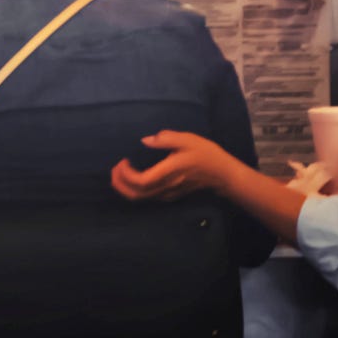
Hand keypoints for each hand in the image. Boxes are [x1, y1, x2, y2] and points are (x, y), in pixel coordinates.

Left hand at [111, 131, 237, 203]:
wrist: (222, 175)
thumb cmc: (206, 154)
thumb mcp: (187, 139)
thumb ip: (165, 138)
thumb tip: (146, 140)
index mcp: (169, 172)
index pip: (141, 182)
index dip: (126, 175)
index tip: (122, 161)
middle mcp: (166, 187)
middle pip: (137, 195)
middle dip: (120, 184)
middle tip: (114, 169)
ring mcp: (168, 194)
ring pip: (141, 199)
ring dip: (126, 188)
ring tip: (120, 173)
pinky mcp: (171, 196)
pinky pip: (148, 197)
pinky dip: (136, 191)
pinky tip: (134, 178)